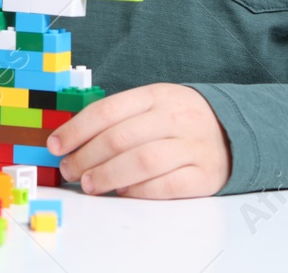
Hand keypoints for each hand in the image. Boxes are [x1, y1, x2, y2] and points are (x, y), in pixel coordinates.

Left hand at [48, 83, 231, 197]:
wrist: (232, 130)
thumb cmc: (178, 120)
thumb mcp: (152, 104)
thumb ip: (118, 118)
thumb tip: (72, 140)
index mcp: (156, 95)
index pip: (107, 110)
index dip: (76, 130)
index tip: (55, 145)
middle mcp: (174, 118)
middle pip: (120, 138)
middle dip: (86, 157)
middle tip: (69, 170)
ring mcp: (191, 146)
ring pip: (142, 162)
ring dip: (108, 176)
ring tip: (89, 185)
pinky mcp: (205, 175)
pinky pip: (166, 186)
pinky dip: (140, 191)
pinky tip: (123, 192)